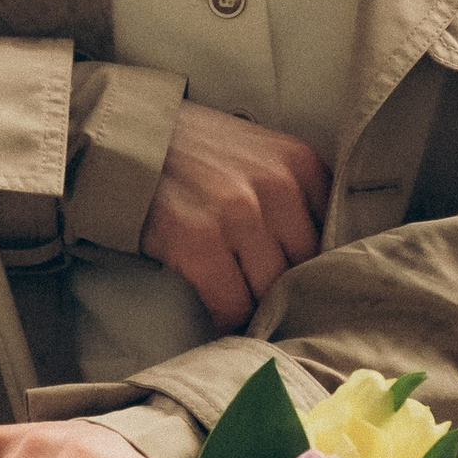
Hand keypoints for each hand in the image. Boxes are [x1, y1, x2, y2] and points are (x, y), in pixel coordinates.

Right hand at [142, 101, 327, 324]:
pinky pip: (230, 304)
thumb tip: (319, 259)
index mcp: (300, 164)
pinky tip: (216, 312)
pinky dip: (224, 317)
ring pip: (268, 291)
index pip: (331, 237)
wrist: (127, 141)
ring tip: (239, 306)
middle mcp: (276, 186)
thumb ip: (294, 195)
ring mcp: (237, 214)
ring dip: (253, 307)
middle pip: (302, 269)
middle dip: (282, 290)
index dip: (311, 265)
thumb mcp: (261, 155)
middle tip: (264, 300)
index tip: (294, 279)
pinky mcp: (198, 242)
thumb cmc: (196, 153)